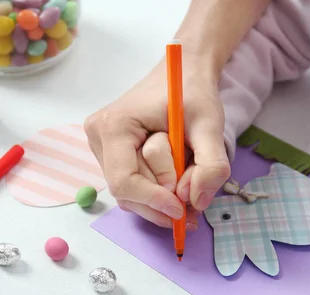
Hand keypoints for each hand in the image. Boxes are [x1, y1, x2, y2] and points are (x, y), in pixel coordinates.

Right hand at [84, 56, 229, 228]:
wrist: (182, 71)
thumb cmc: (192, 92)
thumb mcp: (210, 125)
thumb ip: (210, 165)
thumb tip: (197, 202)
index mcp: (113, 126)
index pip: (124, 182)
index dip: (154, 201)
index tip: (182, 208)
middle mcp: (99, 138)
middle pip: (128, 192)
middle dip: (163, 198)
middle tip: (194, 195)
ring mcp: (102, 148)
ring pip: (131, 194)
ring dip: (162, 195)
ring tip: (188, 177)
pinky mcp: (111, 155)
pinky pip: (134, 187)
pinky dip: (157, 192)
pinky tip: (177, 182)